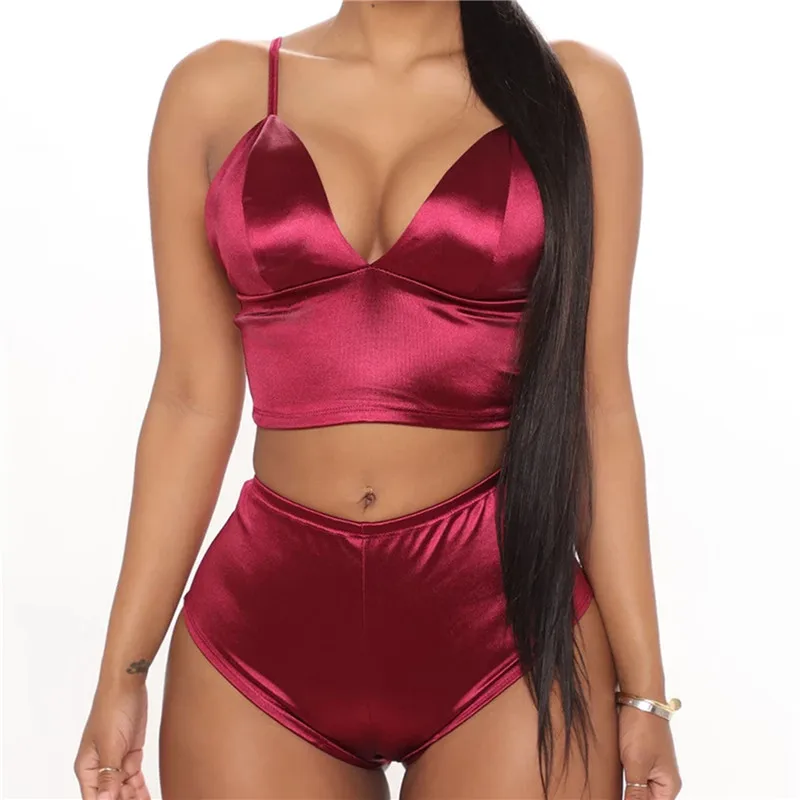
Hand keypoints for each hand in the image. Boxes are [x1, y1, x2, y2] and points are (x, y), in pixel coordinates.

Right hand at [74, 682, 150, 799]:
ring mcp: (116, 762)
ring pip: (124, 791)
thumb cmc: (112, 708)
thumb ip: (108, 775)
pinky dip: (141, 791)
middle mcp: (100, 769)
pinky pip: (134, 780)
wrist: (128, 684)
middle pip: (110, 797)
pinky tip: (148, 799)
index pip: (94, 799)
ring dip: (134, 799)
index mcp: (87, 768)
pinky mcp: (130, 755)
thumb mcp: (111, 744)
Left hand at [619, 705, 681, 798]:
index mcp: (668, 786)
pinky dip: (623, 782)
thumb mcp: (636, 765)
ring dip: (626, 792)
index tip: (619, 797)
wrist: (638, 697)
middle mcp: (662, 780)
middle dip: (630, 797)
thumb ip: (636, 794)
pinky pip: (633, 778)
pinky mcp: (639, 758)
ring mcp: (651, 768)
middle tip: (612, 793)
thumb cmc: (642, 727)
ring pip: (638, 791)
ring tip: (612, 785)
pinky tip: (610, 782)